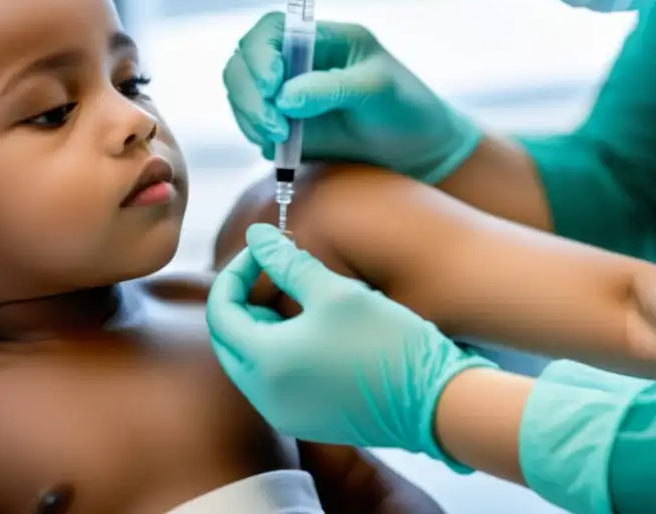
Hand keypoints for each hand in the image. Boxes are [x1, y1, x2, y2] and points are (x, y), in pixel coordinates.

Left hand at [207, 224, 494, 462]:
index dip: (236, 273)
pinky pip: (275, 380)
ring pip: (252, 360)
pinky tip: (314, 328)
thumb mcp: (336, 292)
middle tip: (276, 269)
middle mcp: (266, 396)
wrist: (434, 402)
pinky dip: (280, 349)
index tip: (264, 251)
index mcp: (266, 363)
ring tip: (299, 295)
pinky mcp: (308, 420)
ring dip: (263, 324)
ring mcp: (287, 413)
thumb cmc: (386, 342)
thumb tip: (256, 235)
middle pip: (230, 339)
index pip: (221, 311)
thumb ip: (288, 262)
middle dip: (244, 299)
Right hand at [223, 12, 481, 182]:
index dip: (261, 54)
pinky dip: (254, 134)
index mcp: (321, 39)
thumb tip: (284, 97)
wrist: (416, 152)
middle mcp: (297, 62)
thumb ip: (332, 88)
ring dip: (249, 116)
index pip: (271, 31)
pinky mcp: (282, 125)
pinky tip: (280, 148)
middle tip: (275, 128)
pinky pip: (250, 124)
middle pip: (245, 61)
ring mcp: (285, 93)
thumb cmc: (406, 109)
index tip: (273, 86)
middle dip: (250, 94)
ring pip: (240, 93)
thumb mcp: (378, 90)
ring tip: (280, 140)